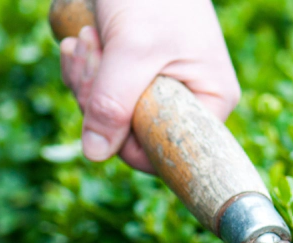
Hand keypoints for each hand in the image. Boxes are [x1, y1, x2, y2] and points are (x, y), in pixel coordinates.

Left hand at [59, 0, 240, 171]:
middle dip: (99, 97)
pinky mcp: (134, 72)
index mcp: (211, 101)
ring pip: (111, 114)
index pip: (168, 151)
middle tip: (90, 52)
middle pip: (133, 133)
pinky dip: (85, 69)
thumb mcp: (132, 49)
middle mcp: (189, 99)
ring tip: (87, 39)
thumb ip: (113, 103)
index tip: (102, 103)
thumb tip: (95, 153)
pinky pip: (102, 92)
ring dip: (87, 79)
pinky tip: (81, 40)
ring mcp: (160, 86)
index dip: (127, 139)